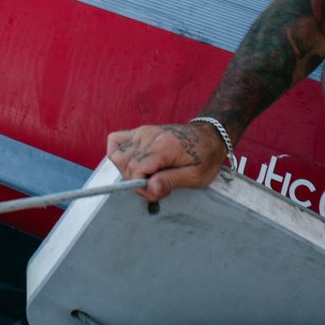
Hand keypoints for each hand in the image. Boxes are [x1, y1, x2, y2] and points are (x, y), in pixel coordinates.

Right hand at [106, 121, 227, 201]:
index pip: (136, 169)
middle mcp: (149, 136)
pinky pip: (116, 141)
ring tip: (148, 177)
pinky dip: (118, 154)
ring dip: (128, 171)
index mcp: (164, 147)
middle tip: (156, 187)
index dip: (142, 187)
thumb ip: (171, 181)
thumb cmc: (205, 157)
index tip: (157, 193)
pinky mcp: (140, 131)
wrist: (209, 136)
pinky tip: (134, 165)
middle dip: (136, 182)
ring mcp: (142, 132)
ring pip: (117, 155)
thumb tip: (149, 188)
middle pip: (125, 164)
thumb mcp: (195, 176)